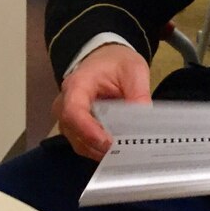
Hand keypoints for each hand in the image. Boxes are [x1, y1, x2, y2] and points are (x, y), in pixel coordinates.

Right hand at [52, 43, 150, 160]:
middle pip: (74, 132)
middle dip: (97, 145)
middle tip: (123, 150)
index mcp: (77, 85)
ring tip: (123, 151)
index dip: (88, 130)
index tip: (108, 142)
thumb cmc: (117, 62)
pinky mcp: (76, 127)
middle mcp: (65, 104)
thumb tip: (144, 118)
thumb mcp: (134, 70)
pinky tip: (117, 150)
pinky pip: (83, 144)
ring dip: (99, 150)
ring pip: (78, 142)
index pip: (73, 112)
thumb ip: (139, 93)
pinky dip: (99, 149)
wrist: (106, 59)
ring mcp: (68, 118)